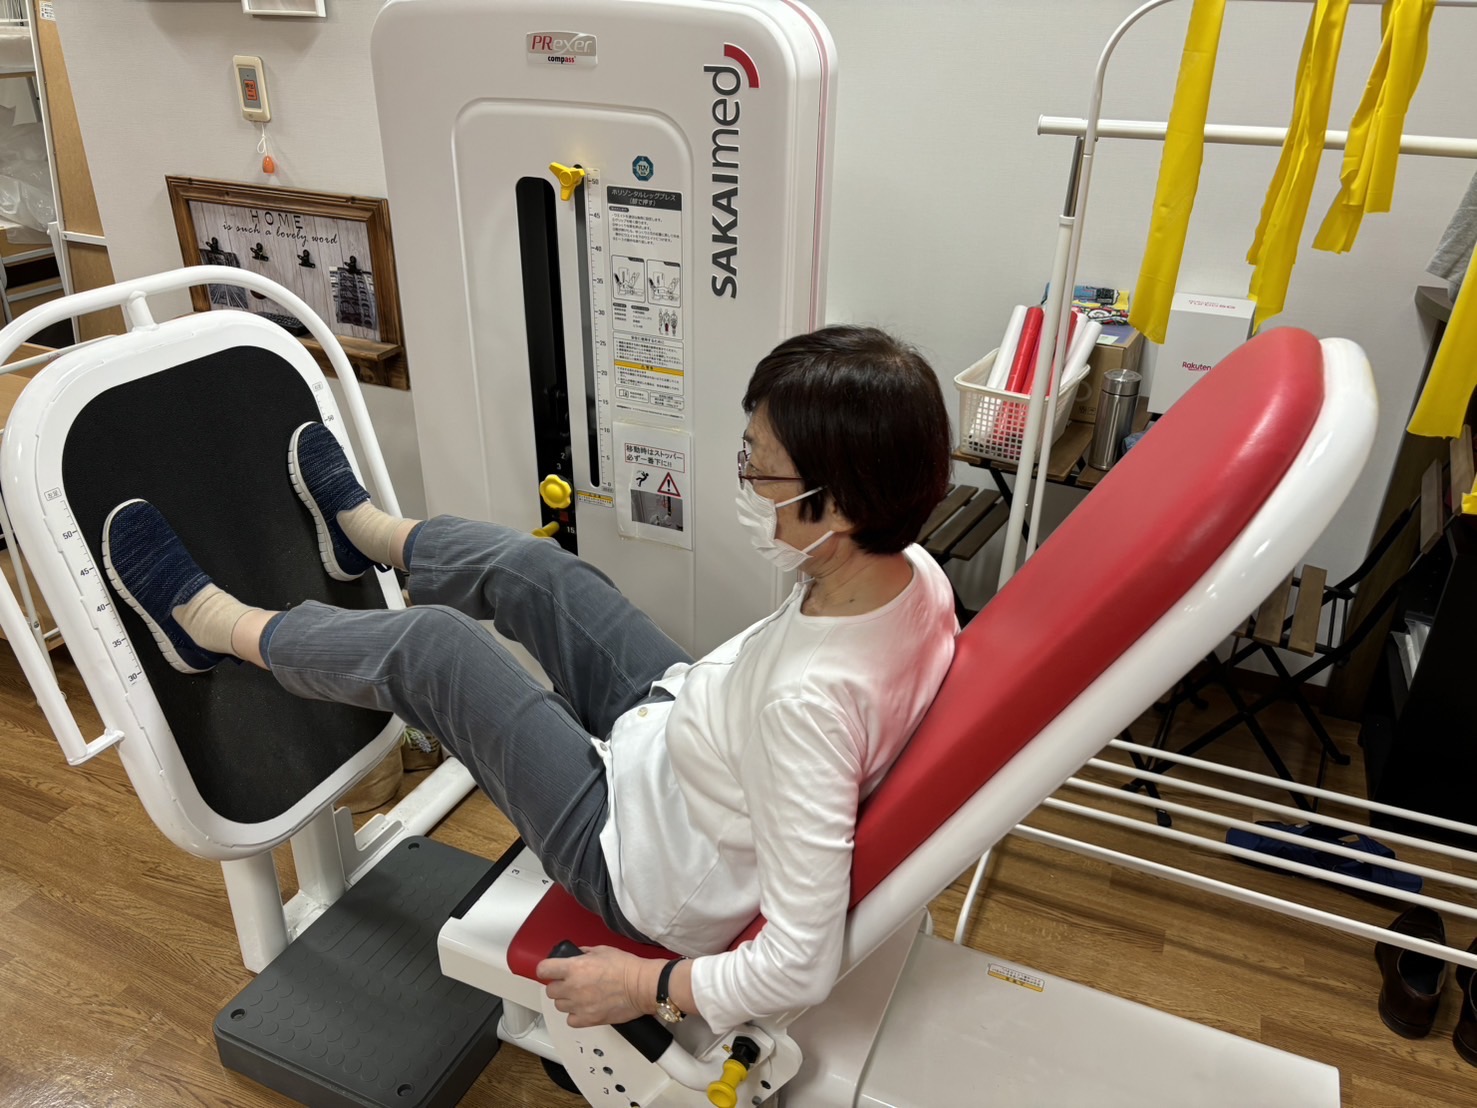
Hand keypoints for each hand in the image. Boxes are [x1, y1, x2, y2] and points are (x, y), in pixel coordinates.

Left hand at [537, 946, 653, 1028]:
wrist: (641, 986)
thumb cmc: (626, 967)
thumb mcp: (602, 950)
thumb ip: (584, 953)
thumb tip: (575, 956)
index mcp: (574, 968)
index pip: (543, 970)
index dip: (546, 970)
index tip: (550, 971)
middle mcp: (572, 987)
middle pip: (550, 991)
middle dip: (558, 986)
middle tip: (570, 983)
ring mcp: (579, 1006)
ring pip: (559, 1006)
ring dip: (567, 1001)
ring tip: (581, 996)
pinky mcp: (588, 1020)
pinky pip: (571, 1020)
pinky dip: (575, 1015)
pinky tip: (585, 1008)